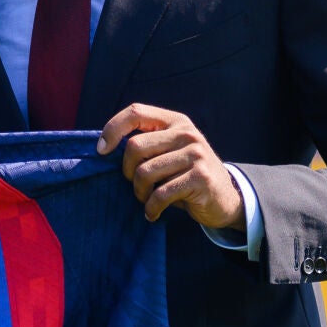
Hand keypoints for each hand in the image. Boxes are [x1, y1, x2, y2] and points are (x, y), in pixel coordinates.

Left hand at [96, 103, 244, 230]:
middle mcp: (186, 133)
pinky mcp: (200, 178)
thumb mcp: (170, 151)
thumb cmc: (186, 175)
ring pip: (145, 173)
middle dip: (127, 172)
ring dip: (140, 192)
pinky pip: (160, 194)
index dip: (112, 129)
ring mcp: (196, 154)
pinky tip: (153, 213)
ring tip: (147, 199)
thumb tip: (104, 148)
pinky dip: (152, 208)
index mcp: (175, 121)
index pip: (136, 112)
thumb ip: (147, 144)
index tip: (101, 151)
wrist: (225, 198)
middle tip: (135, 185)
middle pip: (135, 147)